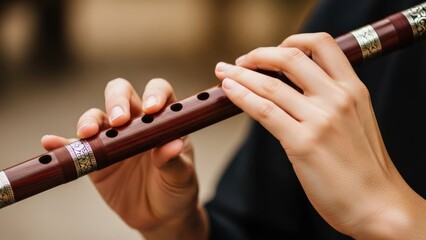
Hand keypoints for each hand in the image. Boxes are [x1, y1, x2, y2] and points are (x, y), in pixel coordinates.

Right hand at [42, 78, 207, 238]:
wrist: (159, 215)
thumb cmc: (176, 188)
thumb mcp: (181, 176)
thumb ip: (174, 160)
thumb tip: (171, 145)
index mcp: (163, 120)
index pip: (159, 92)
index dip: (155, 94)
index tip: (152, 109)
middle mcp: (137, 122)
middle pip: (121, 94)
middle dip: (116, 100)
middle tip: (118, 120)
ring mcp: (113, 138)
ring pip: (97, 116)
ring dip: (89, 120)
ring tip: (87, 134)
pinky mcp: (96, 157)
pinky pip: (75, 147)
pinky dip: (62, 144)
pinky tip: (50, 142)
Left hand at [214, 33, 424, 238]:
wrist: (377, 204)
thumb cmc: (362, 165)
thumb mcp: (355, 119)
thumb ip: (329, 98)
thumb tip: (291, 85)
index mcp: (353, 88)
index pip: (321, 44)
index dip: (290, 40)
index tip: (270, 52)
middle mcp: (338, 98)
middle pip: (290, 57)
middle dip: (257, 55)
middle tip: (239, 62)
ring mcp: (321, 120)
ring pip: (270, 85)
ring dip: (240, 75)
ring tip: (223, 73)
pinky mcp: (304, 143)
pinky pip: (264, 111)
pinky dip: (242, 97)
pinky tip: (229, 92)